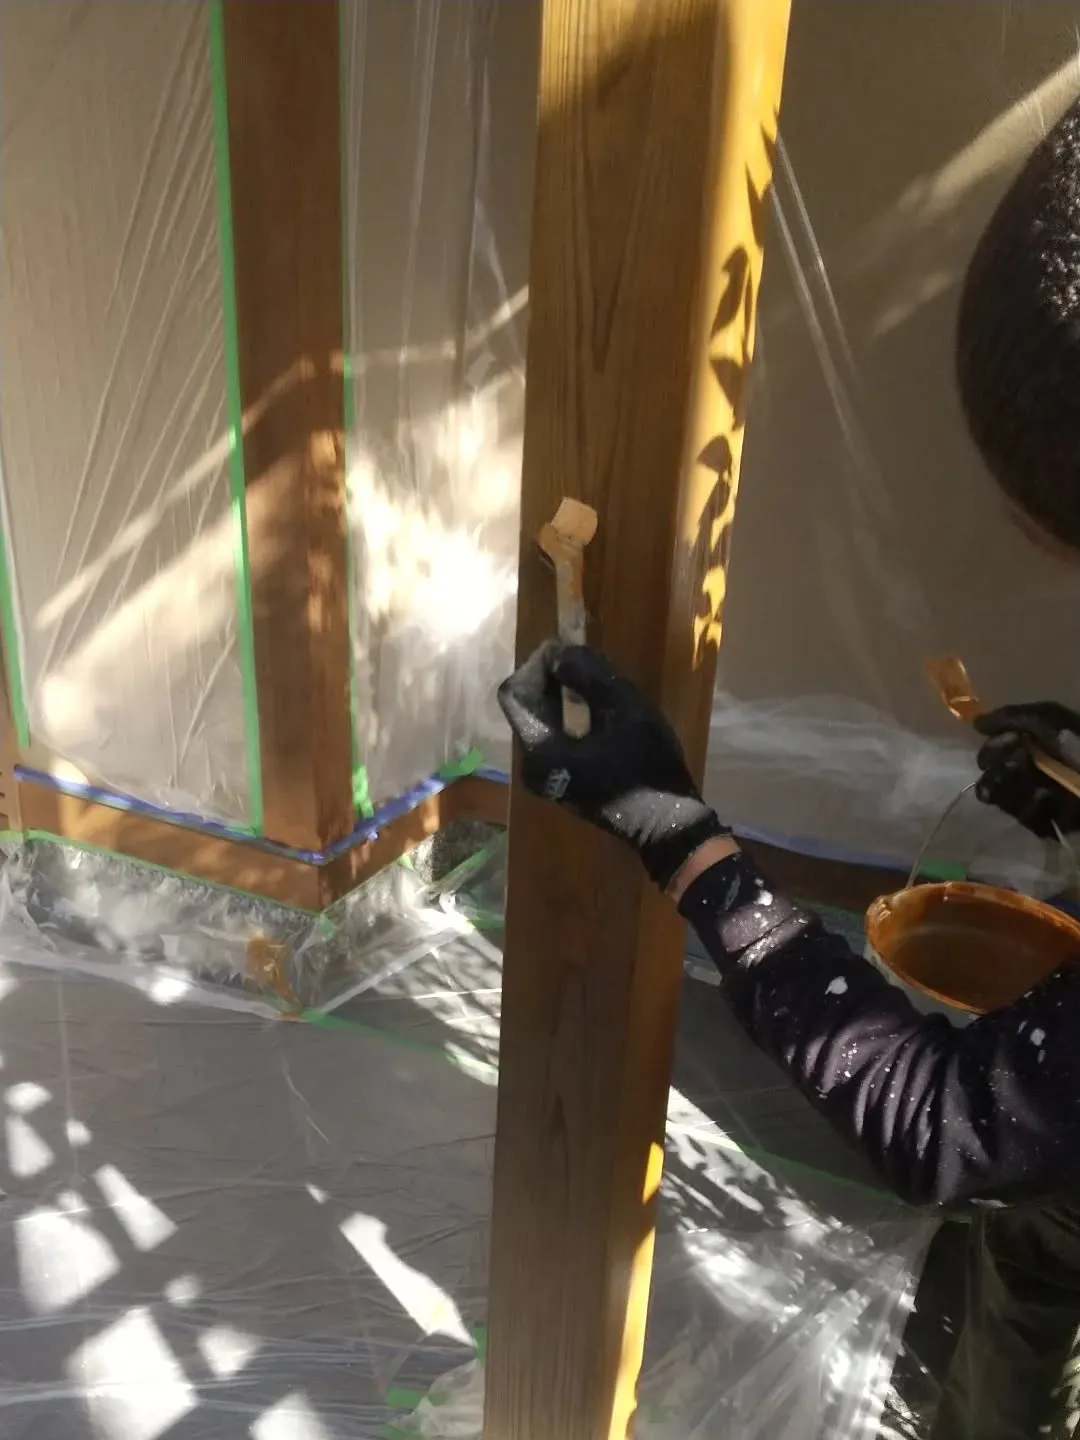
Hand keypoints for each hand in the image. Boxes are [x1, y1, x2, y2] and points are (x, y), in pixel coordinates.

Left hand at [497, 642, 730, 889]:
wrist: (666, 823)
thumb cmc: (646, 765)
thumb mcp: (625, 709)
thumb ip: (588, 675)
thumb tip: (559, 654)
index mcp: (539, 749)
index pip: (514, 693)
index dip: (537, 664)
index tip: (567, 648)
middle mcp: (531, 765)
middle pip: (527, 707)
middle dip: (550, 678)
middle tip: (583, 659)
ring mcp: (545, 777)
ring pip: (542, 721)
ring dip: (562, 696)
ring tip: (593, 681)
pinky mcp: (561, 781)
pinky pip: (554, 738)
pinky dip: (569, 717)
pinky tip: (596, 709)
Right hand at [974, 702, 1079, 838]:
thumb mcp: (1050, 719)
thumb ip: (1011, 717)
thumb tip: (976, 722)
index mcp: (1037, 744)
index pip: (997, 748)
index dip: (995, 747)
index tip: (1007, 745)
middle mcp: (1036, 769)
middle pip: (995, 774)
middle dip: (1000, 772)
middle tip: (1017, 769)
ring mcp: (1042, 797)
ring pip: (1005, 798)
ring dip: (1014, 791)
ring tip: (1035, 789)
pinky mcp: (1051, 822)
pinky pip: (1026, 819)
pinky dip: (1032, 810)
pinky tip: (1045, 802)